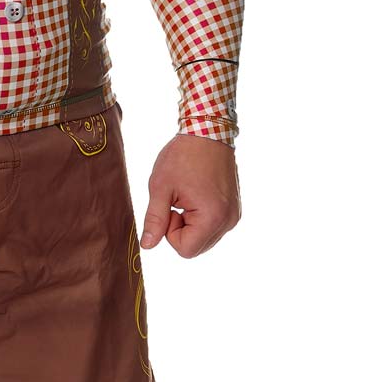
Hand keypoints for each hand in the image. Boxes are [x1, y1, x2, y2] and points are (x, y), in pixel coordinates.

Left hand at [139, 133, 240, 258]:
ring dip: (190, 224)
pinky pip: (212, 227)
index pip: (186, 250)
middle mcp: (228, 221)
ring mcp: (234, 215)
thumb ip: (155, 220)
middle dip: (181, 230)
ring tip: (187, 196)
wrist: (208, 132)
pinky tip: (197, 195)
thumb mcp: (161, 187)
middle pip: (196, 247)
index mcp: (212, 218)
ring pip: (203, 239)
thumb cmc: (183, 156)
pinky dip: (200, 218)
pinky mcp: (234, 209)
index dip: (170, 233)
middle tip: (177, 202)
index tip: (171, 207)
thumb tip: (147, 246)